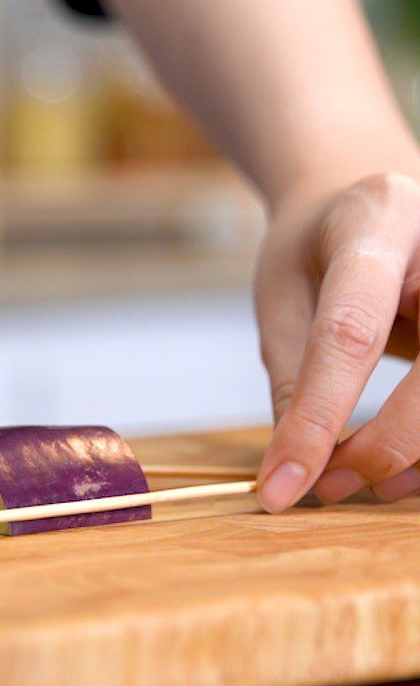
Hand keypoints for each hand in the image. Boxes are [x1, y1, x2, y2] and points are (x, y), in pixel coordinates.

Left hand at [256, 169, 419, 511]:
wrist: (366, 203)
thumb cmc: (314, 249)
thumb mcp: (284, 295)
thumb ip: (292, 374)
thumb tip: (296, 467)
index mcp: (375, 221)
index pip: (349, 330)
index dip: (318, 416)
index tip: (281, 484)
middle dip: (385, 444)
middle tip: (327, 485)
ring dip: (418, 455)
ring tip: (357, 478)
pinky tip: (401, 466)